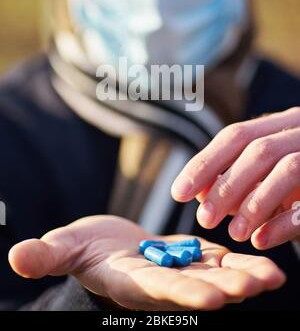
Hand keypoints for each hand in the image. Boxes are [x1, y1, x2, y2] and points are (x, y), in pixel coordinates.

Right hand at [8, 216, 284, 310]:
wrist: (109, 248)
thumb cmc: (84, 250)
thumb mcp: (64, 248)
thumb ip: (47, 255)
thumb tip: (16, 257)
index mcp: (133, 282)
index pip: (160, 289)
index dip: (184, 292)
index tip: (214, 298)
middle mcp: (163, 282)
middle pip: (197, 286)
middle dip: (226, 287)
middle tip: (258, 285)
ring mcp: (181, 270)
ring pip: (216, 274)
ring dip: (245, 275)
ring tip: (275, 276)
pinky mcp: (192, 256)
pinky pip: (219, 259)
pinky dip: (241, 260)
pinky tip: (268, 263)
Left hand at [172, 107, 299, 248]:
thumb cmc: (299, 179)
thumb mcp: (268, 171)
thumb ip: (238, 176)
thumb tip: (198, 192)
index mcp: (281, 122)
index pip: (235, 135)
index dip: (205, 163)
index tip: (179, 193)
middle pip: (257, 150)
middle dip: (227, 185)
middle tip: (204, 218)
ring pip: (287, 169)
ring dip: (255, 203)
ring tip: (233, 233)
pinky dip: (285, 221)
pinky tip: (261, 239)